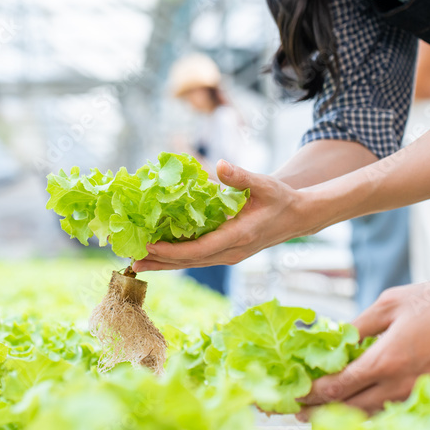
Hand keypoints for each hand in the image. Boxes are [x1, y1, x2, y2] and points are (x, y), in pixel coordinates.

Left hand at [132, 159, 317, 271]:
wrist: (299, 217)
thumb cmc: (281, 198)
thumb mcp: (264, 184)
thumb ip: (241, 176)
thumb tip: (220, 165)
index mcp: (239, 236)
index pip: (200, 249)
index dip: (173, 250)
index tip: (149, 246)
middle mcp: (232, 252)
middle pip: (190, 262)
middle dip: (160, 262)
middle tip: (131, 260)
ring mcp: (229, 256)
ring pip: (192, 263)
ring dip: (165, 264)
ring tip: (137, 264)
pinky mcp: (227, 253)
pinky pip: (197, 259)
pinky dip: (177, 259)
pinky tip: (159, 257)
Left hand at [295, 259, 429, 417]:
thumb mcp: (395, 301)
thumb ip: (362, 324)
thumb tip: (337, 338)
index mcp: (387, 360)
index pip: (337, 386)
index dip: (311, 393)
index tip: (294, 394)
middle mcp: (404, 387)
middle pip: (352, 411)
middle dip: (321, 413)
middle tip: (299, 413)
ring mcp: (428, 401)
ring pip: (380, 421)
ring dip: (352, 420)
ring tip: (330, 419)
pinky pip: (412, 418)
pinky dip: (390, 419)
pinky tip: (378, 414)